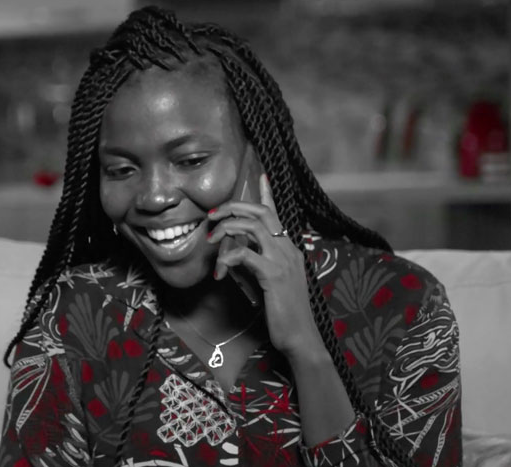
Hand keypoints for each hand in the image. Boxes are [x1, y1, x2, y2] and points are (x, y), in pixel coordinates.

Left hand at [207, 174, 329, 363]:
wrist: (300, 337)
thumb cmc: (283, 313)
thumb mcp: (268, 283)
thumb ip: (256, 265)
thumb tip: (236, 254)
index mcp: (289, 249)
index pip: (277, 214)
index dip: (267, 193)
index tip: (261, 174)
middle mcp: (288, 249)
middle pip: (262, 213)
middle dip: (235, 207)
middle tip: (213, 214)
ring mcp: (283, 261)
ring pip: (253, 227)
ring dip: (227, 228)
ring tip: (211, 239)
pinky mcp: (273, 275)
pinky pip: (246, 255)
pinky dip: (228, 259)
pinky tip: (220, 273)